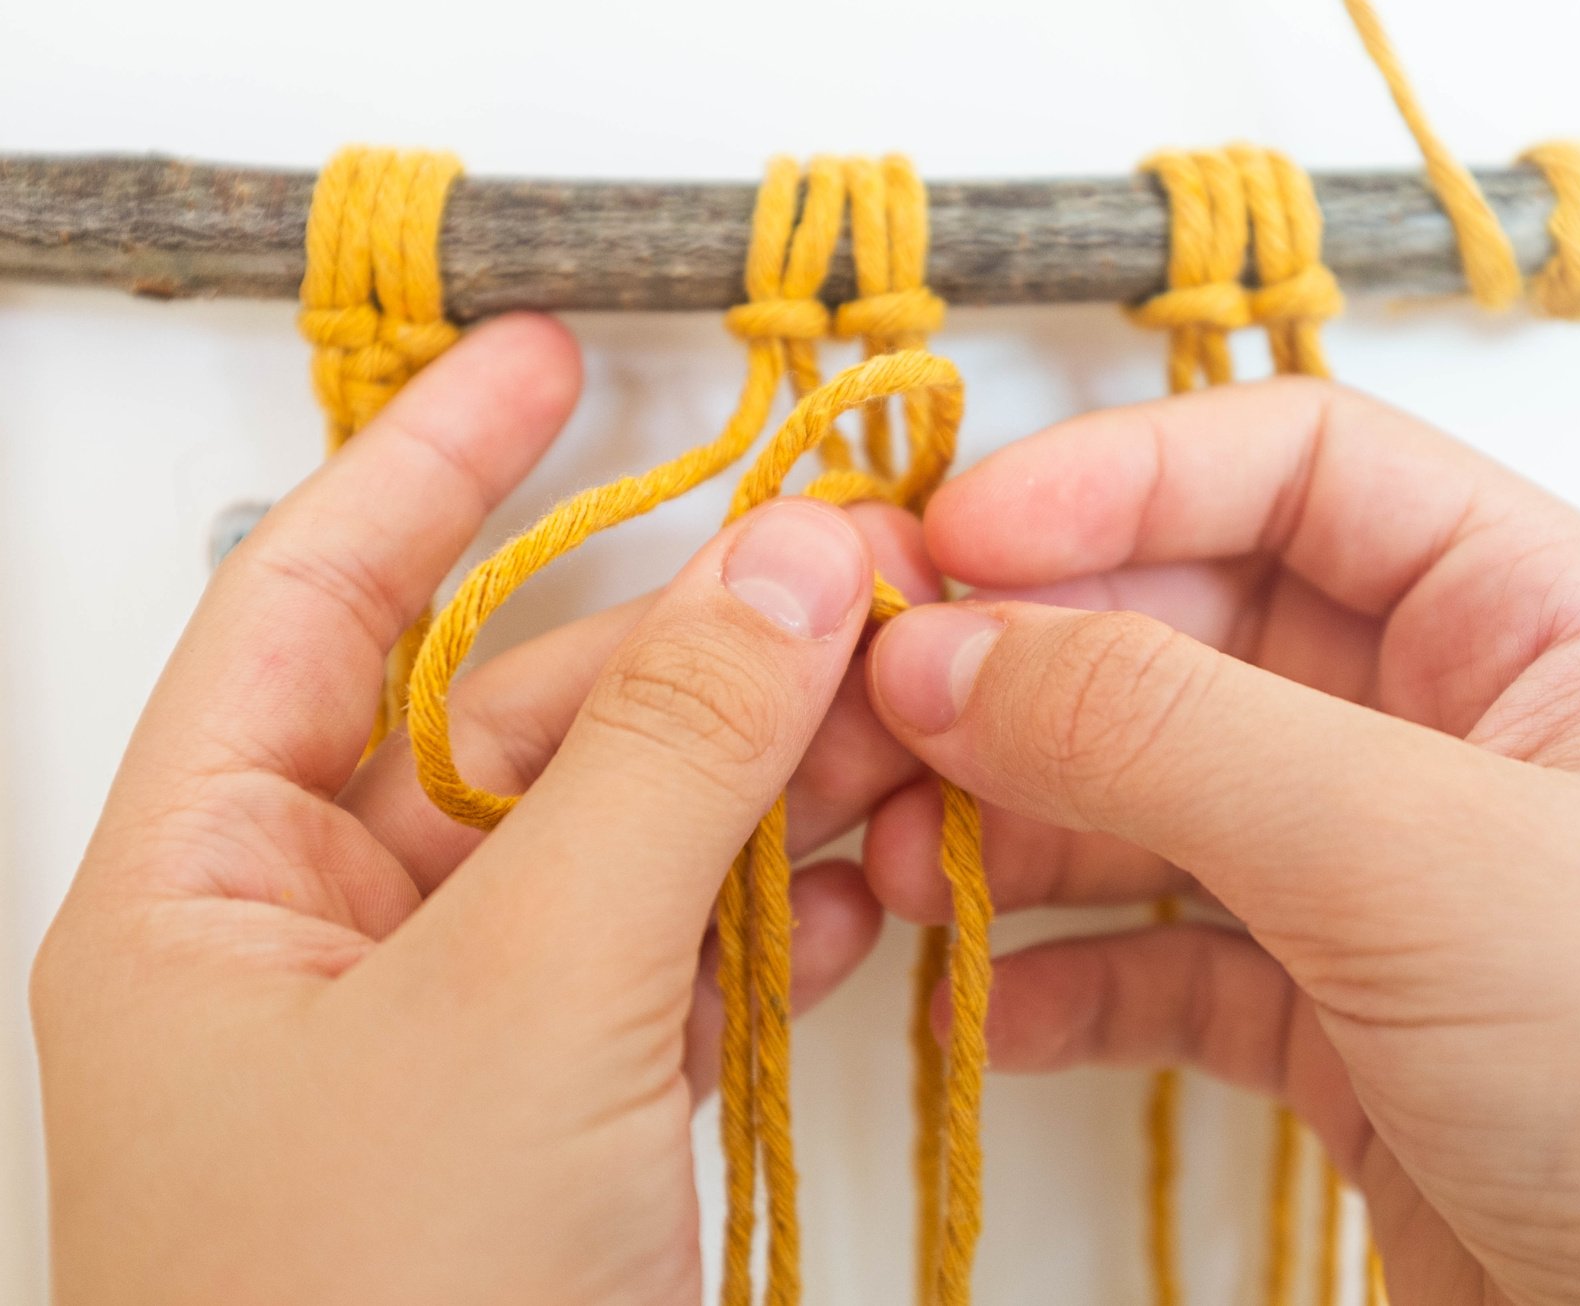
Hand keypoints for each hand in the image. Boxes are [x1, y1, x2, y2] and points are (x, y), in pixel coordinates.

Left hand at [30, 315, 933, 1304]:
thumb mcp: (524, 1005)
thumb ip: (662, 764)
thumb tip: (793, 561)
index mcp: (208, 887)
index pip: (319, 600)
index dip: (439, 462)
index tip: (561, 357)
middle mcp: (320, 943)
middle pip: (517, 719)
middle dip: (691, 656)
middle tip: (857, 584)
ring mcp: (457, 1032)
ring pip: (626, 838)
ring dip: (768, 783)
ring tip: (905, 731)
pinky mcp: (570, 1116)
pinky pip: (682, 960)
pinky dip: (783, 916)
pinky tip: (878, 887)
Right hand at [863, 378, 1579, 1303]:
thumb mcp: (1419, 858)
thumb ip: (1165, 733)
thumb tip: (946, 647)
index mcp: (1530, 620)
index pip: (1295, 469)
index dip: (1118, 478)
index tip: (957, 538)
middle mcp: (1450, 732)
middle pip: (1190, 632)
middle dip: (1026, 672)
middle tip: (878, 719)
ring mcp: (1385, 881)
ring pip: (1153, 799)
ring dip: (1015, 827)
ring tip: (897, 875)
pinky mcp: (1338, 1023)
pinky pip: (1162, 960)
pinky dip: (1065, 976)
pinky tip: (994, 1009)